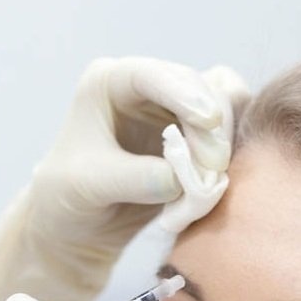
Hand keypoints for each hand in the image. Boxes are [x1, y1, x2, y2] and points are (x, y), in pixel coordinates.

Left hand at [0, 57, 249, 300]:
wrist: (82, 224)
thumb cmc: (70, 196)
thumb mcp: (91, 186)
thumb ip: (136, 179)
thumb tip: (181, 179)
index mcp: (111, 83)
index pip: (153, 76)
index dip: (185, 93)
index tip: (208, 120)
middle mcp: (149, 89)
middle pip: (201, 88)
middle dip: (211, 129)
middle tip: (212, 170)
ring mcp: (177, 113)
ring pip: (223, 111)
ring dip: (223, 145)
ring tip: (207, 183)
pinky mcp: (197, 139)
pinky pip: (229, 137)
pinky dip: (230, 156)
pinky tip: (212, 183)